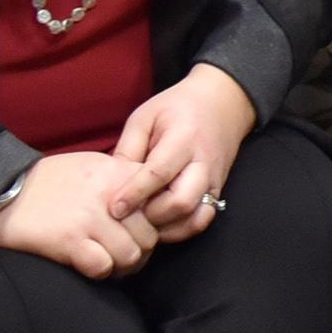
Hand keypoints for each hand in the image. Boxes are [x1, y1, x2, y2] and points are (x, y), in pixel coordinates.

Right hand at [0, 152, 164, 278]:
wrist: (3, 189)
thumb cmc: (51, 180)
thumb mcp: (95, 166)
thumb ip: (125, 181)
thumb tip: (152, 205)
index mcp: (120, 172)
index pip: (160, 205)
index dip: (155, 226)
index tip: (141, 234)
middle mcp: (111, 194)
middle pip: (149, 236)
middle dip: (141, 252)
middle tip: (125, 257)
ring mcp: (90, 218)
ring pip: (130, 255)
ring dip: (122, 267)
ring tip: (110, 265)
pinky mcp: (69, 240)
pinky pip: (102, 267)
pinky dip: (101, 273)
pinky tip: (90, 267)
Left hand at [113, 62, 256, 242]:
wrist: (222, 102)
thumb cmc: (177, 108)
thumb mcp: (145, 117)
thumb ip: (128, 148)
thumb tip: (109, 183)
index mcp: (183, 138)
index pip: (159, 172)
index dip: (134, 193)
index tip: (113, 209)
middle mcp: (203, 162)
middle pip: (181, 201)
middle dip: (151, 216)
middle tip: (128, 218)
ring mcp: (214, 179)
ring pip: (194, 217)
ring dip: (166, 227)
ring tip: (142, 226)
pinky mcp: (217, 191)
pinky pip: (202, 220)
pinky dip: (181, 230)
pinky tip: (160, 226)